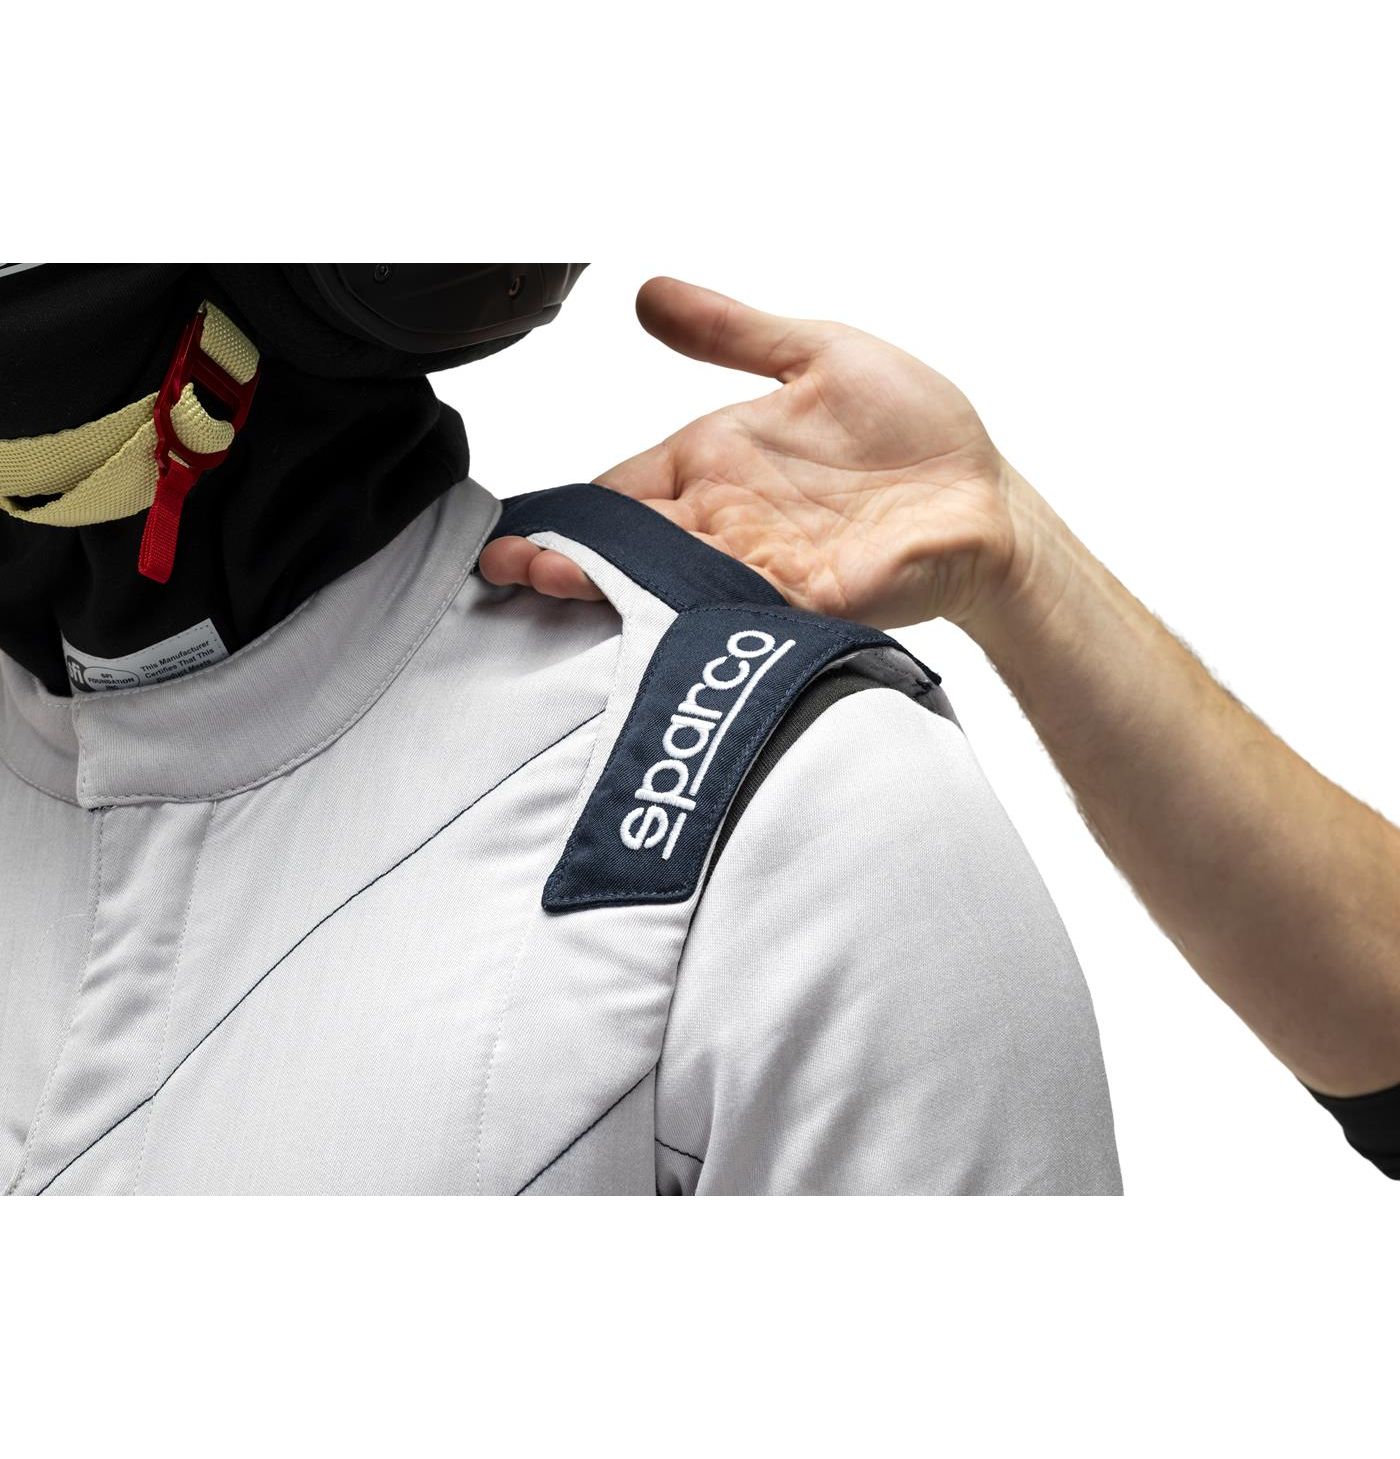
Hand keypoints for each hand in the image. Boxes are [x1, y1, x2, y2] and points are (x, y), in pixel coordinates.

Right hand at [478, 277, 1028, 630]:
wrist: (984, 498)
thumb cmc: (916, 430)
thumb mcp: (817, 352)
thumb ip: (732, 331)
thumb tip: (649, 293)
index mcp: (715, 461)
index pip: (621, 487)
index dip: (571, 506)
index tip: (517, 524)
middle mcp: (725, 519)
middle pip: (628, 542)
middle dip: (563, 554)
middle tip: (504, 566)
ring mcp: (759, 565)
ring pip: (666, 579)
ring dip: (607, 585)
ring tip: (546, 583)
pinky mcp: (802, 602)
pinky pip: (734, 607)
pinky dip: (686, 611)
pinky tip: (638, 612)